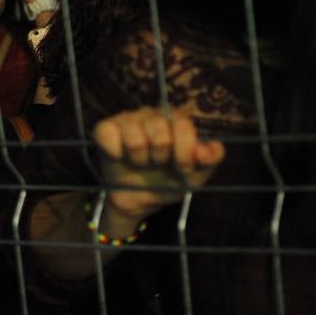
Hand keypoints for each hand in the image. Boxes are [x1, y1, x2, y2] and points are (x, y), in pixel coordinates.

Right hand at [93, 107, 224, 219]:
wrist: (139, 200)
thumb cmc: (168, 181)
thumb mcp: (195, 176)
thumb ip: (210, 160)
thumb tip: (209, 150)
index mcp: (175, 119)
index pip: (183, 126)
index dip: (184, 153)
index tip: (183, 169)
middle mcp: (151, 114)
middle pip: (160, 134)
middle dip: (161, 159)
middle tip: (157, 164)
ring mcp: (127, 119)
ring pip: (136, 140)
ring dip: (140, 160)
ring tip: (141, 163)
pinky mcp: (105, 128)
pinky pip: (108, 134)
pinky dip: (115, 152)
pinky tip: (120, 158)